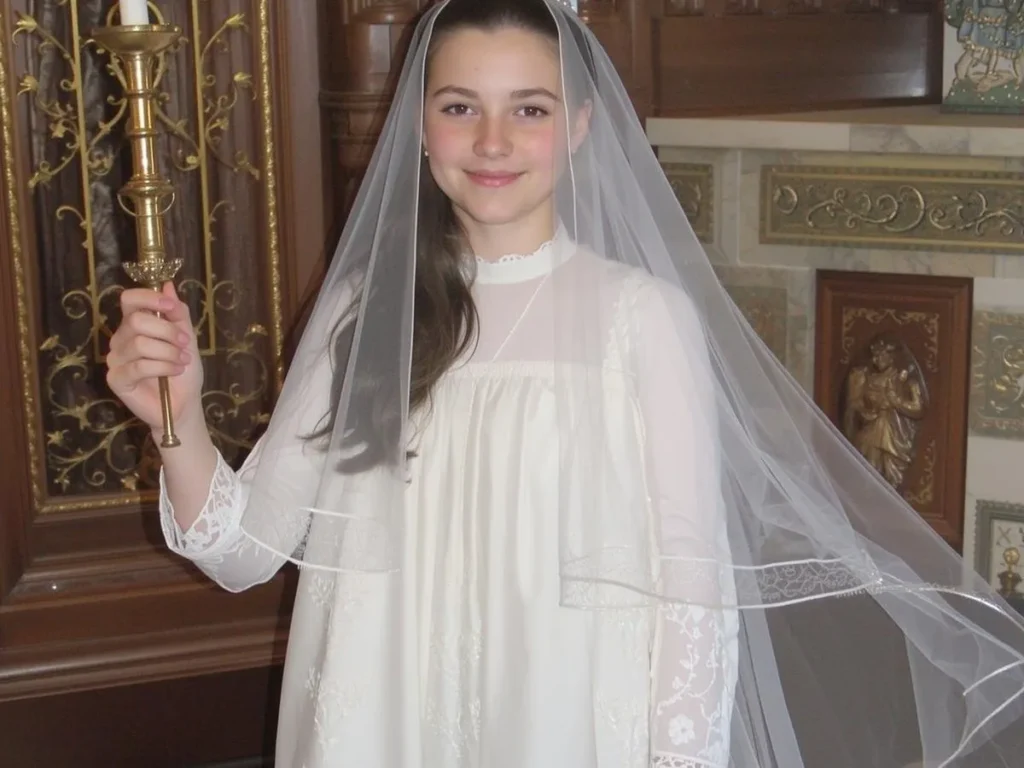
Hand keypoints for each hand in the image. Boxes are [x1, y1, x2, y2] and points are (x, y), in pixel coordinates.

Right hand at [106, 282, 203, 436]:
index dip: (149, 298)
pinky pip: (138, 366)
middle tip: (184, 344)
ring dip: (168, 352)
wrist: (184, 403)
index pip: (129, 300)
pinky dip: (163, 367)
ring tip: (182, 361)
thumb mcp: (186, 338)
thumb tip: (168, 285)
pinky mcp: (116, 379)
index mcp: (135, 325)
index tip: (171, 307)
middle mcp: (121, 339)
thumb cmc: (183, 370)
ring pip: (140, 343)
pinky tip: (174, 371)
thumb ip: (178, 314)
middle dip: (167, 331)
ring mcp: (116, 359)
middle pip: (136, 320)